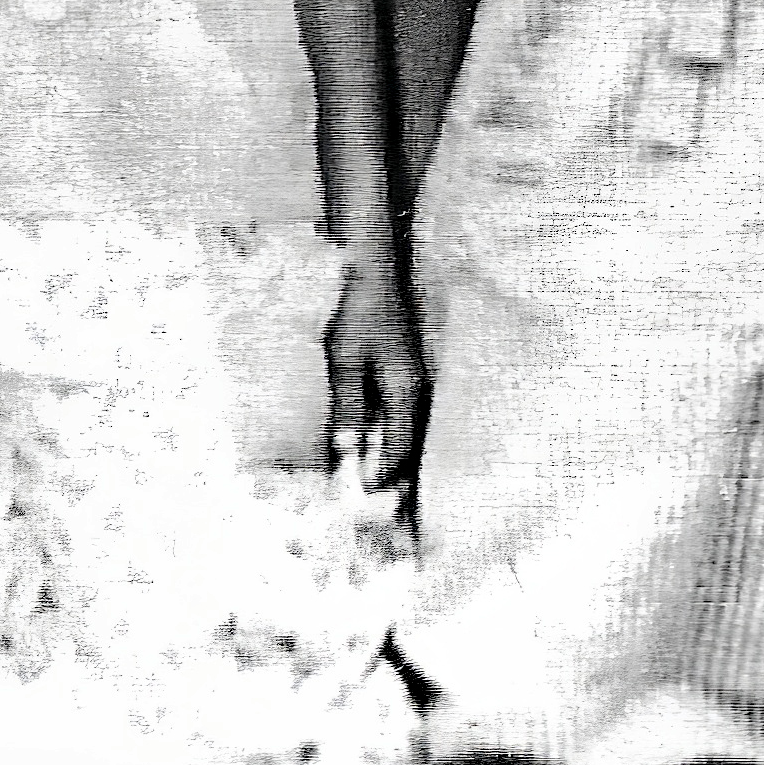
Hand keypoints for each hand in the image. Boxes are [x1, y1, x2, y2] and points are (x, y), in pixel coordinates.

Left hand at [324, 252, 427, 485]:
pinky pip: (402, 413)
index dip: (381, 475)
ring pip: (407, 429)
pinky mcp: (408, 370)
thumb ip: (347, 407)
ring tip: (370, 476)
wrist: (374, 268)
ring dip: (391, 453)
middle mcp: (418, 390)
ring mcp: (416, 379)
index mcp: (406, 391)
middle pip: (409, 444)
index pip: (398, 447)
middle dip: (392, 472)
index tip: (362, 496)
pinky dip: (389, 432)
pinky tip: (371, 438)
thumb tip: (348, 452)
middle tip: (369, 497)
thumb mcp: (345, 360)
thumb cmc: (357, 311)